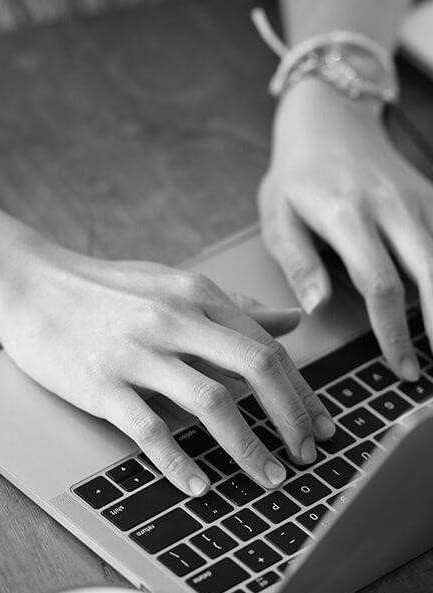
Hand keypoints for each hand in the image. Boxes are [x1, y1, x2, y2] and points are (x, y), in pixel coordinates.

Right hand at [0, 240, 333, 495]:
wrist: (32, 284)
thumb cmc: (105, 288)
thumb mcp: (173, 284)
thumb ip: (233, 305)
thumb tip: (290, 320)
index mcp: (196, 295)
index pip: (266, 346)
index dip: (302, 391)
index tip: (319, 425)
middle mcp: (174, 320)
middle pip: (255, 369)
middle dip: (292, 418)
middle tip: (308, 455)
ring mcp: (137, 352)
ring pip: (211, 402)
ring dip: (248, 447)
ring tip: (269, 478)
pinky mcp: (101, 383)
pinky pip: (150, 429)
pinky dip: (179, 462)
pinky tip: (199, 485)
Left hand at [260, 79, 432, 380]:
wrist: (327, 122)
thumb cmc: (295, 177)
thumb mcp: (278, 218)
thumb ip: (299, 262)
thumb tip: (318, 307)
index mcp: (347, 216)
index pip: (380, 284)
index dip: (394, 332)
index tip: (401, 367)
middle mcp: (392, 206)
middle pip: (431, 273)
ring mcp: (418, 198)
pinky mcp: (432, 195)